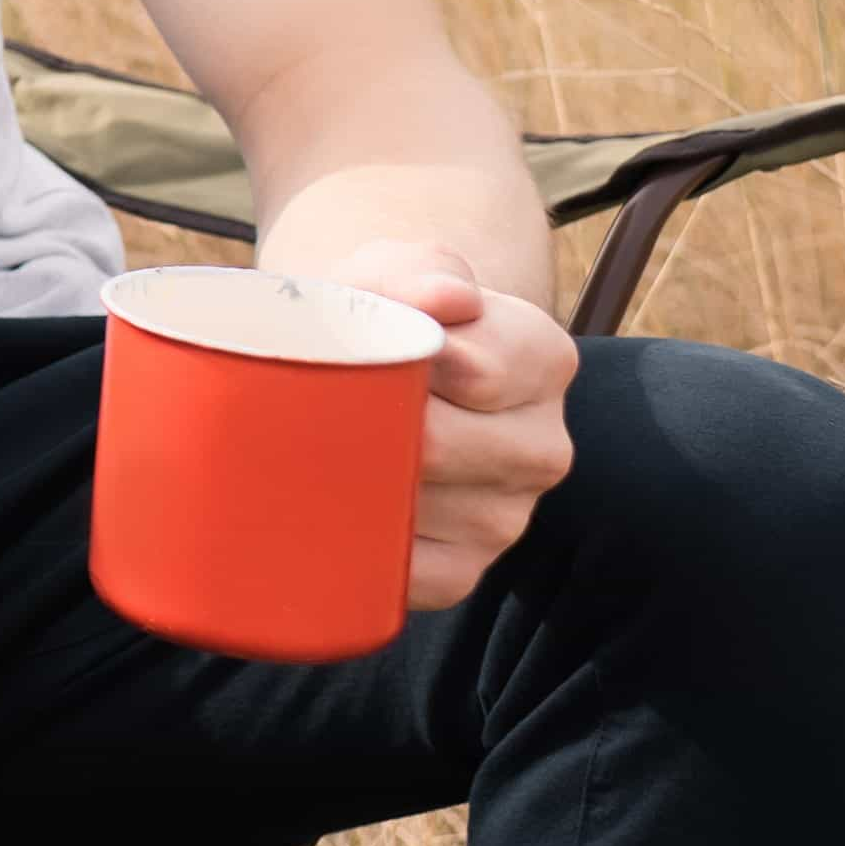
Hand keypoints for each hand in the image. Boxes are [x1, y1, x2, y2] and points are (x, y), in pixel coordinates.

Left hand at [328, 238, 578, 607]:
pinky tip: (325, 513)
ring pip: (417, 510)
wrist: (363, 370)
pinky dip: (357, 550)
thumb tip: (448, 301)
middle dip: (361, 426)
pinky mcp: (465, 570)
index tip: (351, 345)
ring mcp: (509, 515)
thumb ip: (416, 273)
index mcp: (542, 359)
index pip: (480, 372)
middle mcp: (542, 444)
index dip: (403, 363)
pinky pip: (408, 574)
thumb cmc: (379, 313)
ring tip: (305, 448)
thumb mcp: (393, 270)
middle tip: (302, 402)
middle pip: (440, 447)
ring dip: (349, 483)